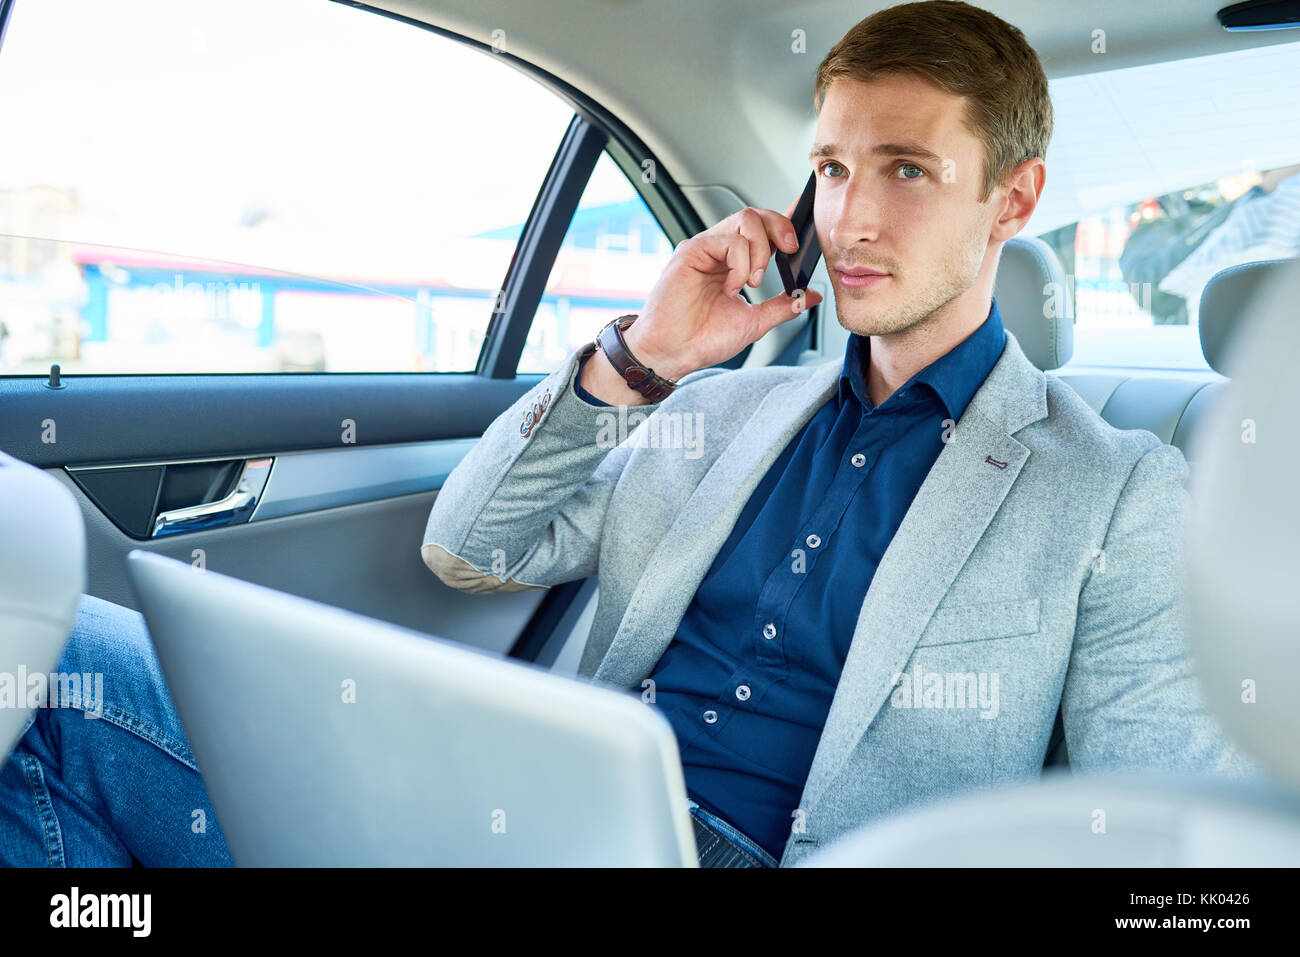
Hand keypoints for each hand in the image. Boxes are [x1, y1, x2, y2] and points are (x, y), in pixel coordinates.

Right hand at [622, 200, 823, 381]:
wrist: (674, 353)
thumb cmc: (703, 339)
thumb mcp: (755, 322)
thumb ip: (784, 306)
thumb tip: (811, 296)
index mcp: (734, 264)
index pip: (763, 231)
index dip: (784, 222)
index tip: (805, 228)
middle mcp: (719, 251)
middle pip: (756, 215)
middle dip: (781, 227)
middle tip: (790, 251)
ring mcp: (705, 248)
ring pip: (746, 219)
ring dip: (760, 250)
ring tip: (753, 282)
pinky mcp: (691, 250)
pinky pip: (729, 240)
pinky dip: (740, 263)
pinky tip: (732, 286)